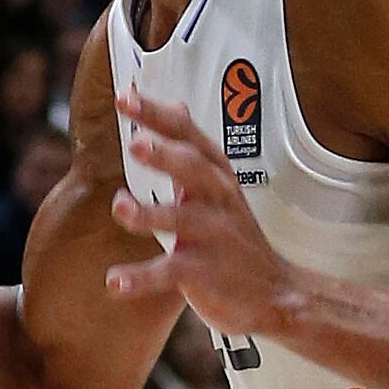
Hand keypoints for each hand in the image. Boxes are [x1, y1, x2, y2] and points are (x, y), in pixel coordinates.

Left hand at [109, 90, 294, 333]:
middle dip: (166, 155)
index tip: (124, 97)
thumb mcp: (217, 186)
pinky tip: (114, 281)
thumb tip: (176, 107)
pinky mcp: (206, 273)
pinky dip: (142, 278)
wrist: (274, 291)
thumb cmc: (235, 237)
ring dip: (150, 213)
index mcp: (216, 176)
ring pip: (183, 219)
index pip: (187, 136)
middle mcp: (217, 200)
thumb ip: (190, 151)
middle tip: (136, 143)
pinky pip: (171, 273)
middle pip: (194, 169)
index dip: (157, 115)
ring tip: (120, 208)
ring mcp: (213, 236)